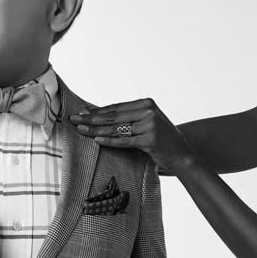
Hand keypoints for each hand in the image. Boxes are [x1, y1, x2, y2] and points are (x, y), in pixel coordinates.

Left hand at [70, 98, 193, 173]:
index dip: (97, 111)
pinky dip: (109, 141)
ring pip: (116, 128)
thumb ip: (128, 118)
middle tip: (74, 120)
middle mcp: (148, 111)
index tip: (81, 113)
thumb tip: (100, 116)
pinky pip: (124, 141)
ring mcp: (150, 125)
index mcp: (146, 103)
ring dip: (95, 129)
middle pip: (113, 116)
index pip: (115, 108)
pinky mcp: (149, 140)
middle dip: (91, 118)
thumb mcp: (146, 123)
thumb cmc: (161, 140)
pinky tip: (96, 139)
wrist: (182, 154)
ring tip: (80, 129)